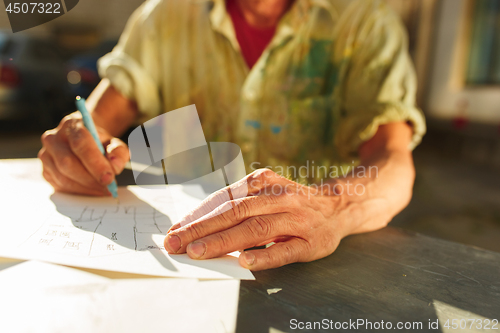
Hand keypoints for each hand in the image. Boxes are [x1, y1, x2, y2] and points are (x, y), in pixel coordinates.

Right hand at [38, 112, 129, 195]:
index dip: (95, 163)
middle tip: (108, 187)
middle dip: (90, 179)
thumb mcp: (114, 142)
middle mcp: (54, 138)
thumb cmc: (99, 141)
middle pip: (67, 163)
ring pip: (62, 177)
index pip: (80, 144)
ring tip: (103, 190)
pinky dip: (78, 191)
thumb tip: (115, 166)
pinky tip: (92, 190)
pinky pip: (59, 185)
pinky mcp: (46, 170)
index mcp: (71, 125)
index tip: (109, 178)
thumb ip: (118, 152)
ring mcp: (46, 155)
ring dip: (85, 188)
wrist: (84, 138)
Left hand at [164, 169, 345, 270]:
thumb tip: (198, 227)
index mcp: (263, 182)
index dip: (198, 215)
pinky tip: (245, 261)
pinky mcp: (309, 241)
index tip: (174, 229)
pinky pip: (284, 250)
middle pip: (235, 212)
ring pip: (255, 229)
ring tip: (199, 252)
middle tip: (175, 243)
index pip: (225, 199)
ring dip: (224, 241)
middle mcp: (278, 197)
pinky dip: (264, 256)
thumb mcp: (266, 193)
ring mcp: (295, 219)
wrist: (337, 206)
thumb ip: (238, 206)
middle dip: (201, 228)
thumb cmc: (291, 202)